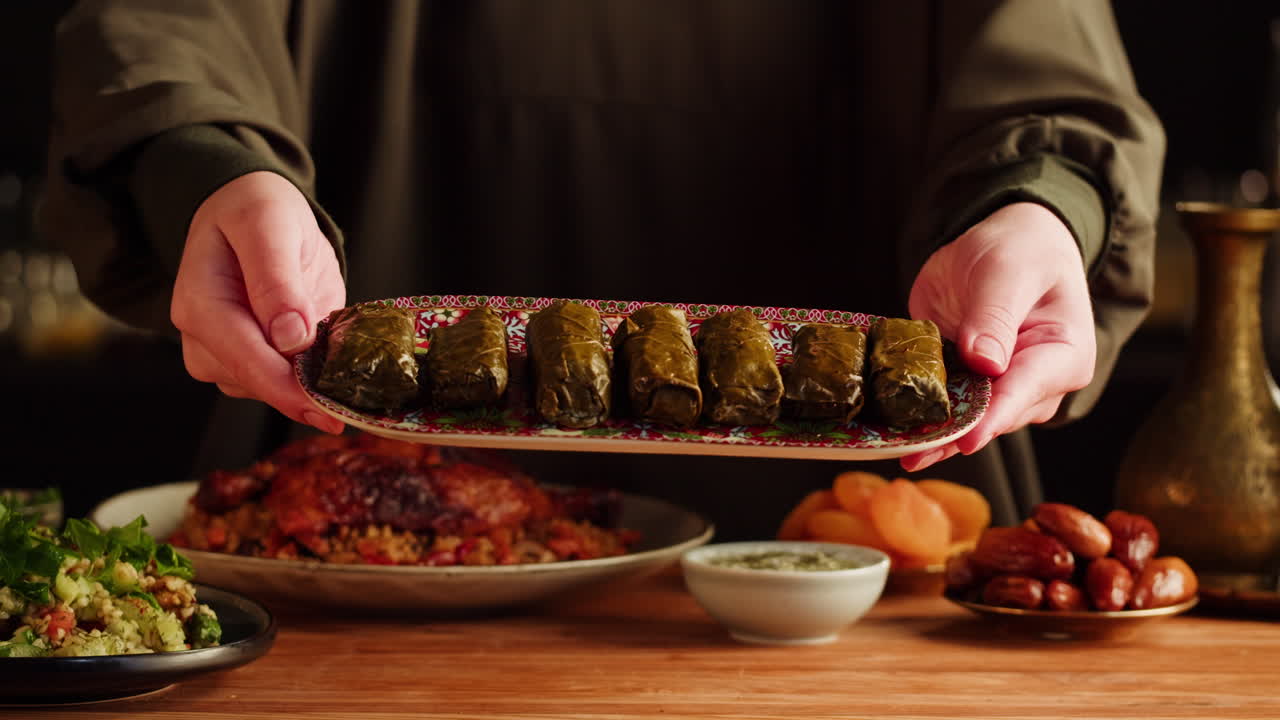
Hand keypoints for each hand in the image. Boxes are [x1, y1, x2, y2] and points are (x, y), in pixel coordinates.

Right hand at [171, 171, 346, 433]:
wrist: (250, 210)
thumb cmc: (252, 209)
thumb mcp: (267, 225)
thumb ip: (276, 279)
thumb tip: (290, 338)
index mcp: (200, 304)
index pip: (243, 359)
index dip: (286, 389)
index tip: (326, 411)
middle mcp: (204, 338)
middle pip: (257, 382)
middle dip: (303, 393)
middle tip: (351, 401)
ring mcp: (226, 353)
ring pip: (271, 389)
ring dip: (309, 384)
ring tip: (341, 361)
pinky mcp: (254, 358)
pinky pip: (283, 381)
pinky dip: (311, 376)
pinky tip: (331, 362)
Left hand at [899, 202, 1095, 471]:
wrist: (1004, 243)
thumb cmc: (1019, 251)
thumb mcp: (1007, 272)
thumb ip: (996, 316)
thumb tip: (985, 363)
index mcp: (1063, 356)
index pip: (1025, 392)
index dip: (993, 419)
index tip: (966, 440)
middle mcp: (1037, 384)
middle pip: (994, 417)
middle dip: (954, 434)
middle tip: (911, 451)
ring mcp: (1002, 389)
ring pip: (968, 422)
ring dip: (933, 437)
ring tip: (896, 451)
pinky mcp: (970, 386)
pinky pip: (946, 409)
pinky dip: (921, 421)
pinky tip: (892, 437)